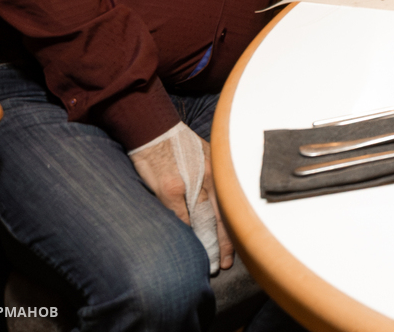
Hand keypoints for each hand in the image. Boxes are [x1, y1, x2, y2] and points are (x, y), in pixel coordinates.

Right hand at [128, 125, 234, 270]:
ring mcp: (189, 185)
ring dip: (206, 243)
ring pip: (202, 221)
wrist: (153, 129)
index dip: (235, 227)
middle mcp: (209, 177)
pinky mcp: (169, 189)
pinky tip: (188, 247)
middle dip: (225, 242)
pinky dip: (185, 233)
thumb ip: (215, 172)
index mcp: (219, 168)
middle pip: (222, 215)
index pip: (232, 204)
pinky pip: (180, 217)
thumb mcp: (207, 151)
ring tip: (211, 263)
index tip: (240, 245)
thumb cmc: (179, 141)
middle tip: (228, 263)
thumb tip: (223, 193)